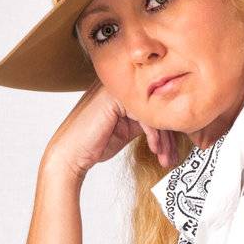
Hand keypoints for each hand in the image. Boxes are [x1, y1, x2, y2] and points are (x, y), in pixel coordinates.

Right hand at [42, 78, 181, 181]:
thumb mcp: (126, 130)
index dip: (167, 129)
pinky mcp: (114, 99)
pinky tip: (154, 149)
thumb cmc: (94, 144)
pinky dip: (154, 136)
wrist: (71, 155)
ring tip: (165, 157)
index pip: (154, 105)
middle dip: (168, 136)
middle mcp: (119, 86)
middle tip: (172, 156)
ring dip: (163, 139)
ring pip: (153, 111)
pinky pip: (145, 115)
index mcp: (122, 90)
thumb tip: (168, 124)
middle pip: (156, 106)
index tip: (172, 149)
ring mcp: (116, 89)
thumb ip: (142, 120)